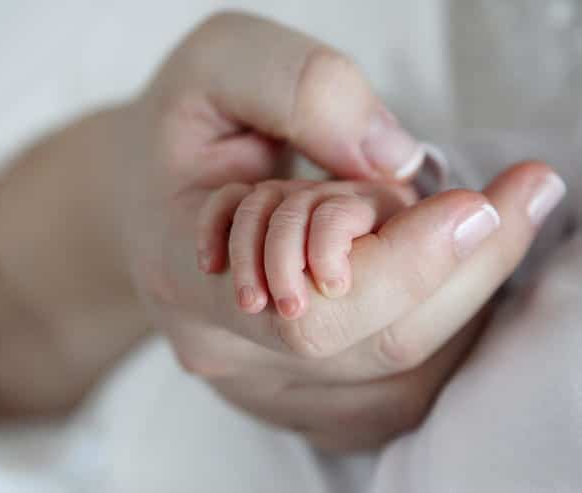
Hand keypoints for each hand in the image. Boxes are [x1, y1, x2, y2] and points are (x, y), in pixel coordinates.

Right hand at [112, 13, 561, 449]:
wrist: (148, 194)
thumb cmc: (182, 128)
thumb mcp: (219, 63)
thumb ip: (303, 92)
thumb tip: (395, 161)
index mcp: (181, 273)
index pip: (308, 312)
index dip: (406, 264)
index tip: (478, 204)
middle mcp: (221, 349)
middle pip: (375, 347)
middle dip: (460, 271)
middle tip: (515, 196)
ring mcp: (257, 383)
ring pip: (398, 376)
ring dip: (448, 292)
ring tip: (444, 221)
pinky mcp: (292, 394)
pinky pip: (395, 387)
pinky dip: (435, 321)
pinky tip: (429, 268)